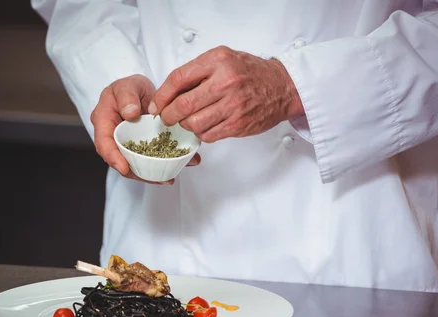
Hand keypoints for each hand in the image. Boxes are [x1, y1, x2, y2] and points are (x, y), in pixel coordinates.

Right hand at [90, 74, 201, 184]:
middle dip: (136, 173)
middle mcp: (113, 137)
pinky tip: (178, 168)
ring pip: (135, 164)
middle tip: (155, 178)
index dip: (113, 158)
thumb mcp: (127, 85)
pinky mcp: (141, 149)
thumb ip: (127, 96)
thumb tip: (130, 113)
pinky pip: (149, 160)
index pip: (104, 143)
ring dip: (151, 174)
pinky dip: (162, 166)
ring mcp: (128, 145)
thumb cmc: (130, 87)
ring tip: (168, 178)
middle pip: (120, 160)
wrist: (141, 91)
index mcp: (104, 121)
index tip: (124, 168)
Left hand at [148, 46, 304, 142]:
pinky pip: (208, 135)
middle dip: (168, 115)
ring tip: (186, 122)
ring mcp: (233, 106)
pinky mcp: (238, 124)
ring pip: (194, 124)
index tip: (156, 104)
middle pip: (183, 105)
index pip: (178, 79)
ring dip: (185, 126)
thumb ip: (198, 71)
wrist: (282, 87)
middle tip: (166, 118)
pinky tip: (204, 127)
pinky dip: (201, 134)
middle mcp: (225, 83)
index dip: (162, 95)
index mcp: (218, 61)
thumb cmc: (251, 73)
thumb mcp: (223, 59)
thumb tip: (169, 91)